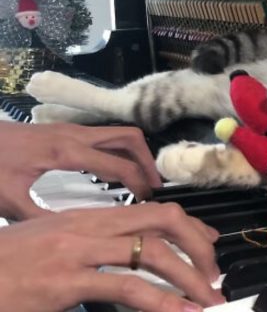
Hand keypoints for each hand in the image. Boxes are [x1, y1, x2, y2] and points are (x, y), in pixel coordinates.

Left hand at [0, 122, 162, 219]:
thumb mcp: (9, 198)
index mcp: (67, 152)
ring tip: (141, 179)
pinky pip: (105, 136)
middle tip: (154, 187)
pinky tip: (114, 171)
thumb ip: (41, 216)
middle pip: (130, 139)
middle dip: (147, 162)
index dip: (139, 184)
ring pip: (119, 133)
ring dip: (136, 154)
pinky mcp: (65, 130)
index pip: (119, 166)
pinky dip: (119, 151)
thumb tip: (71, 235)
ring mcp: (71, 129)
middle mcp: (75, 135)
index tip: (147, 202)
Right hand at [0, 203, 225, 311]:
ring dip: (189, 276)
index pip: (152, 211)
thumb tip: (122, 266)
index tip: (209, 246)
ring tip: (208, 298)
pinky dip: (161, 301)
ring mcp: (75, 252)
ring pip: (150, 251)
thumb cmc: (4, 266)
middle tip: (215, 275)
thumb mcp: (52, 248)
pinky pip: (125, 287)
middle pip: (162, 221)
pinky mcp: (63, 282)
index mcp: (86, 218)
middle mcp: (86, 227)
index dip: (188, 227)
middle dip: (198, 246)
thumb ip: (92, 251)